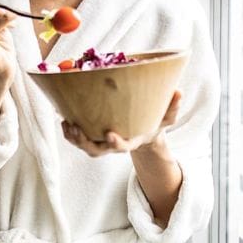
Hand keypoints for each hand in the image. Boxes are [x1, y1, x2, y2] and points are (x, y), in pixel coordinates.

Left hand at [61, 90, 181, 156]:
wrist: (144, 131)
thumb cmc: (155, 122)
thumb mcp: (167, 117)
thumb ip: (172, 107)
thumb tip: (179, 92)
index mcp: (132, 140)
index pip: (123, 147)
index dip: (116, 143)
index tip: (109, 134)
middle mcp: (114, 144)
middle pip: (97, 150)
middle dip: (85, 143)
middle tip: (76, 129)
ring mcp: (102, 142)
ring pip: (85, 147)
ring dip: (73, 138)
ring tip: (66, 123)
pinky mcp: (93, 137)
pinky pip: (78, 139)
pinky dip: (69, 132)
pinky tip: (63, 118)